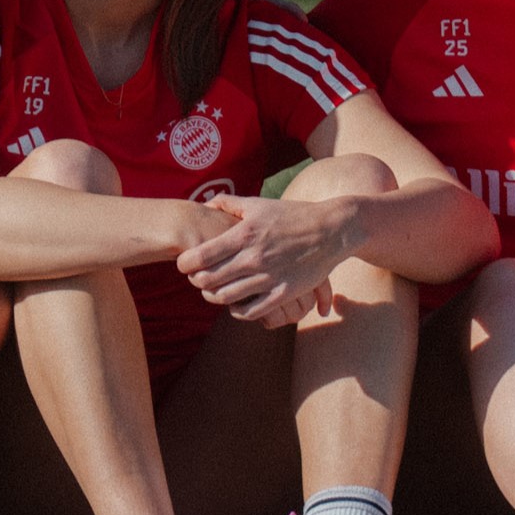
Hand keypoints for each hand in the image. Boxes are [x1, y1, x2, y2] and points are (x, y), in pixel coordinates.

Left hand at [174, 194, 362, 326]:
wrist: (331, 230)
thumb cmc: (292, 215)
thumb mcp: (258, 203)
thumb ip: (228, 203)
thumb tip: (204, 204)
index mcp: (244, 234)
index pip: (200, 256)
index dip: (185, 263)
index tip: (184, 263)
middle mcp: (253, 257)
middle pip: (208, 279)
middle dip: (195, 280)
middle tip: (195, 278)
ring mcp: (268, 277)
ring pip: (225, 297)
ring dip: (212, 296)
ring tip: (212, 291)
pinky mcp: (283, 293)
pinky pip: (250, 311)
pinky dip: (236, 311)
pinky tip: (234, 304)